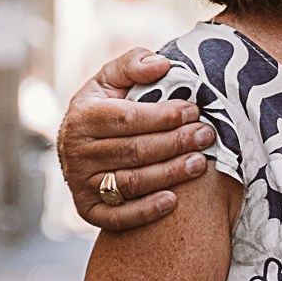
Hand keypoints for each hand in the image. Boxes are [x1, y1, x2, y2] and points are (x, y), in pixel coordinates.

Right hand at [60, 52, 209, 230]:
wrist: (79, 146)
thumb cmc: (105, 106)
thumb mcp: (111, 79)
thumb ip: (133, 64)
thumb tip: (161, 64)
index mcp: (82, 117)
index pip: (126, 118)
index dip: (163, 116)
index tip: (193, 111)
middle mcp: (76, 153)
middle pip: (133, 151)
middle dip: (174, 143)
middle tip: (205, 135)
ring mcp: (80, 184)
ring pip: (131, 182)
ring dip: (169, 174)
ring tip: (200, 163)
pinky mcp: (87, 211)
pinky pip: (117, 216)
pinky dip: (145, 211)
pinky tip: (173, 202)